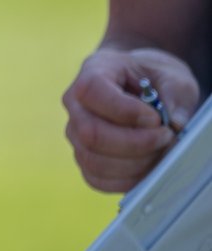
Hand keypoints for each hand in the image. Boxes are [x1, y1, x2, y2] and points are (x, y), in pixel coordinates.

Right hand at [63, 47, 197, 192]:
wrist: (144, 88)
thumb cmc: (154, 79)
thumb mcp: (172, 78)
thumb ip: (175, 96)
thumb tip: (175, 124)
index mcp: (93, 71)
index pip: (91, 90)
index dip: (125, 110)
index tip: (156, 118)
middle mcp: (75, 103)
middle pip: (89, 133)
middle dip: (136, 143)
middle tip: (165, 137)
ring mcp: (75, 132)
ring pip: (93, 160)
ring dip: (135, 163)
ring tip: (160, 150)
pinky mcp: (84, 157)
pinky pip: (97, 179)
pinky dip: (127, 179)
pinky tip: (147, 165)